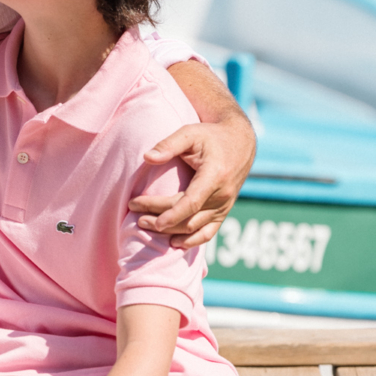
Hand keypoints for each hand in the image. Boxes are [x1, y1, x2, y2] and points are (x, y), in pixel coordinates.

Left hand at [130, 115, 255, 248]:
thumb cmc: (211, 136)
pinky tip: (173, 242)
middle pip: (188, 216)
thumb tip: (147, 157)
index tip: (143, 215)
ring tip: (144, 225)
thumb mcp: (190, 133)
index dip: (169, 214)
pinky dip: (191, 241)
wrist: (239, 143)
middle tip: (135, 216)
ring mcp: (224, 206)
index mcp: (215, 176)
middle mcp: (222, 195)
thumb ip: (168, 144)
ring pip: (194, 228)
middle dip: (159, 220)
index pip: (191, 202)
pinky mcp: (223, 212)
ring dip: (169, 231)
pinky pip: (208, 233)